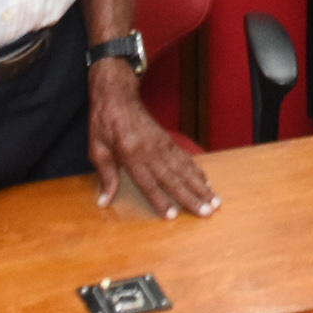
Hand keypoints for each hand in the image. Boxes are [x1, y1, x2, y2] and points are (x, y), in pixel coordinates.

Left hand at [88, 59, 218, 218]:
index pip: (148, 183)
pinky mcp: (167, 140)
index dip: (160, 201)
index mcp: (131, 155)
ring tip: (215, 201)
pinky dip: (197, 171)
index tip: (173, 216)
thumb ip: (106, 177)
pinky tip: (206, 182)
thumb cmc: (104, 123)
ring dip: (201, 186)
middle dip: (192, 198)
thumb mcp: (97, 149)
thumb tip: (104, 202)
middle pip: (174, 179)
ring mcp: (162, 144)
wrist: (118, 96)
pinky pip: (185, 158)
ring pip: (185, 169)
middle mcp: (151, 151)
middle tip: (207, 212)